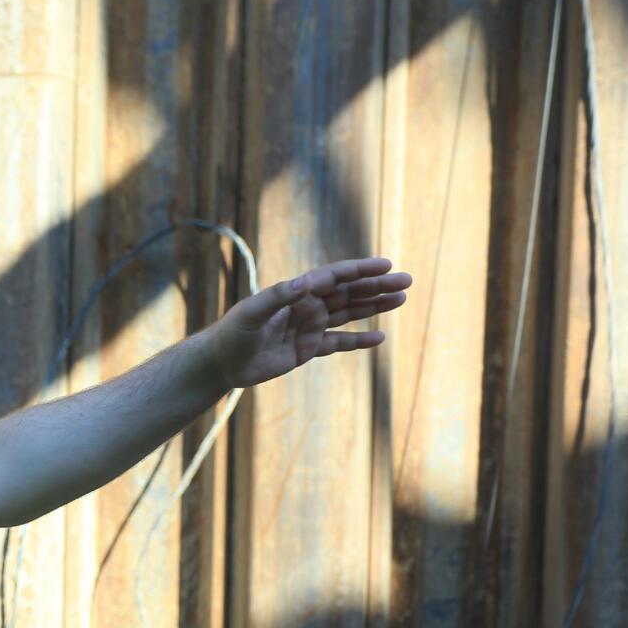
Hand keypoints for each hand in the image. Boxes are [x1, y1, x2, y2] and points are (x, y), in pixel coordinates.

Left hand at [205, 256, 408, 390]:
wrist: (222, 362)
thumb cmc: (232, 332)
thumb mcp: (251, 312)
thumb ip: (278, 296)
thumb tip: (306, 283)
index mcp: (296, 292)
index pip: (334, 276)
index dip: (360, 270)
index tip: (384, 265)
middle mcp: (307, 306)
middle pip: (348, 292)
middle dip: (376, 285)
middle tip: (406, 280)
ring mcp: (309, 327)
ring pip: (349, 313)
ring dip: (373, 306)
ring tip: (400, 298)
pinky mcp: (307, 349)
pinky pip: (338, 342)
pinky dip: (358, 341)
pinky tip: (379, 338)